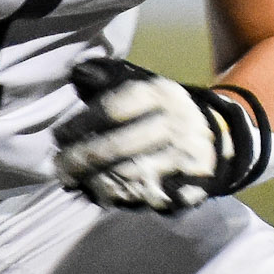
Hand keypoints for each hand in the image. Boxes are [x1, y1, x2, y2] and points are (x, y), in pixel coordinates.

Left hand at [53, 57, 265, 213]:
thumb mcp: (140, 84)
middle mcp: (176, 124)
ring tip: (75, 182)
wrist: (215, 138)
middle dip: (80, 160)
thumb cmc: (159, 111)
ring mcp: (185, 159)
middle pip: (117, 147)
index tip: (59, 136)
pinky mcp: (191, 189)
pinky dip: (121, 200)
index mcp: (161, 94)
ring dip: (95, 183)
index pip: (112, 109)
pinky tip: (101, 195)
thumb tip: (76, 72)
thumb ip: (106, 77)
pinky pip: (148, 200)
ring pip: (129, 177)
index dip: (80, 125)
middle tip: (59, 167)